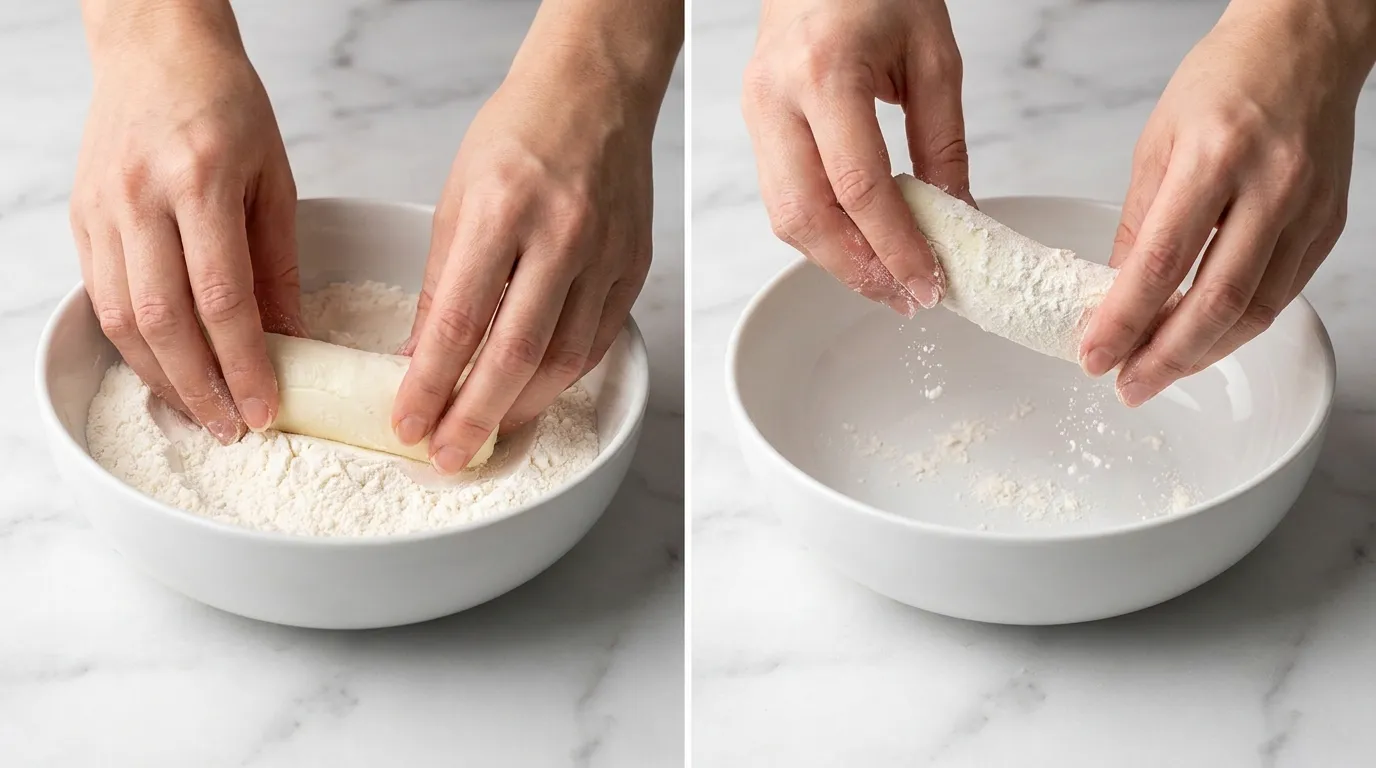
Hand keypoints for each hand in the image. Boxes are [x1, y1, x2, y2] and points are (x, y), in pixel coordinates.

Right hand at [71, 1, 300, 442]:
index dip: (244, 364)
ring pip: (122, 320)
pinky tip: (165, 371)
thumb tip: (292, 341)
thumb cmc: (227, 106)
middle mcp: (142, 199)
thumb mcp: (275, 179)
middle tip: (234, 428)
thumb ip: (278, 264)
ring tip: (202, 413)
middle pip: (164, 321)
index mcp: (202, 182)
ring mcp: (102, 210)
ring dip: (162, 378)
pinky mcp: (81, 219)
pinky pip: (102, 299)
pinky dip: (133, 347)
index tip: (266, 408)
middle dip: (201, 388)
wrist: (155, 48)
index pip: (222, 298)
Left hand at [391, 50, 663, 473]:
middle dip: (475, 417)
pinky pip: (596, 342)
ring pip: (564, 360)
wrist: (594, 94)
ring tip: (487, 431)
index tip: (408, 422)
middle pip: (516, 354)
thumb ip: (444, 281)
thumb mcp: (457, 197)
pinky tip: (533, 390)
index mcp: (503, 210)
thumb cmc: (519, 134)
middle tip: (446, 453)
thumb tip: (423, 355)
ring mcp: (605, 255)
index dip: (431, 383)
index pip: (460, 320)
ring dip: (521, 408)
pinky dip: (561, 377)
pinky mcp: (632, 268)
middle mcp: (561, 235)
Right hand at [742, 0, 968, 316]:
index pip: (858, 186)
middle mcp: (778, 99)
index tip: (928, 282)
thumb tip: (957, 216)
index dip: (894, 246)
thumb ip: (944, 142)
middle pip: (806, 216)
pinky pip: (781, 197)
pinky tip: (858, 245)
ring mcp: (757, 113)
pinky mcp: (754, 124)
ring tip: (887, 280)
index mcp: (825, 72)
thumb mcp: (934, 56)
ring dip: (836, 260)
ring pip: (784, 216)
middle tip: (906, 297)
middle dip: (858, 270)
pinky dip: (821, 232)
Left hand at [1079, 0, 1375, 405]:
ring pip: (1255, 310)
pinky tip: (1203, 339)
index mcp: (1214, 159)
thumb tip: (1114, 292)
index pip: (1161, 264)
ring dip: (1201, 353)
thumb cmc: (1225, 81)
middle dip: (1164, 358)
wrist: (1304, 45)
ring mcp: (1308, 210)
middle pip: (1216, 302)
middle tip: (1126, 385)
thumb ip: (1137, 223)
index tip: (1093, 355)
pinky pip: (1281, 295)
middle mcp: (1270, 188)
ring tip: (1156, 372)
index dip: (1124, 321)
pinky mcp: (1328, 227)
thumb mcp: (1156, 143)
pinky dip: (1237, 327)